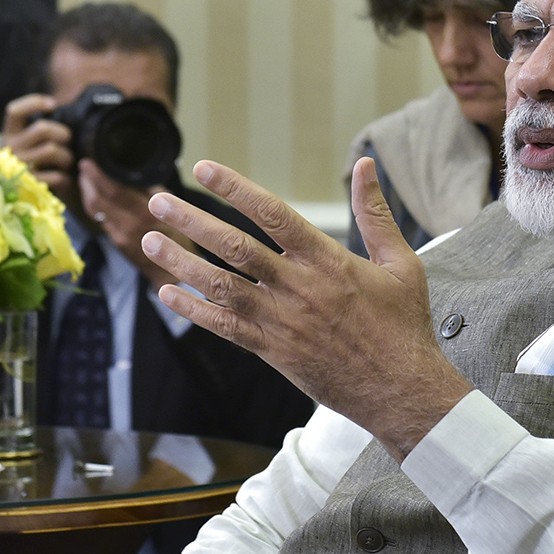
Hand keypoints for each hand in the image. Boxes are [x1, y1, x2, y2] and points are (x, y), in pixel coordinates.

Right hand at [2, 92, 75, 196]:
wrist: (18, 204)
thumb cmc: (30, 168)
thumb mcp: (26, 146)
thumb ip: (38, 133)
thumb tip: (61, 112)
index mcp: (8, 136)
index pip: (14, 111)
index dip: (34, 102)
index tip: (53, 104)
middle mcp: (9, 149)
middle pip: (42, 128)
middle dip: (63, 133)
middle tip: (68, 143)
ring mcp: (18, 168)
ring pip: (52, 150)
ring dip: (67, 157)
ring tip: (67, 164)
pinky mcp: (29, 186)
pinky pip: (57, 176)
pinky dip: (66, 179)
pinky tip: (65, 181)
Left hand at [79, 159, 194, 292]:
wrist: (176, 274)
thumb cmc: (181, 240)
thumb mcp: (177, 209)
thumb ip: (154, 192)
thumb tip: (134, 174)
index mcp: (145, 215)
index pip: (113, 191)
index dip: (97, 176)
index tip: (91, 162)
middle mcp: (128, 227)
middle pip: (97, 201)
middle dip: (87, 181)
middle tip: (85, 166)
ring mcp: (119, 237)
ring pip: (95, 211)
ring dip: (88, 193)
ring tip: (86, 178)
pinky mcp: (116, 243)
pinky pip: (100, 219)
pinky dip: (96, 205)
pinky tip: (97, 195)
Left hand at [141, 157, 472, 458]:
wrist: (400, 389)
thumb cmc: (403, 325)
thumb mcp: (401, 262)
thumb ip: (375, 213)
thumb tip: (365, 164)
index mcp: (328, 260)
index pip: (273, 214)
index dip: (235, 189)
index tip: (204, 169)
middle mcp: (299, 287)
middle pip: (235, 247)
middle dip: (192, 221)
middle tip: (159, 200)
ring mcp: (282, 321)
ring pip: (221, 286)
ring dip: (181, 262)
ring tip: (150, 240)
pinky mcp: (274, 351)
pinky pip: (225, 328)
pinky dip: (194, 311)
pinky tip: (167, 293)